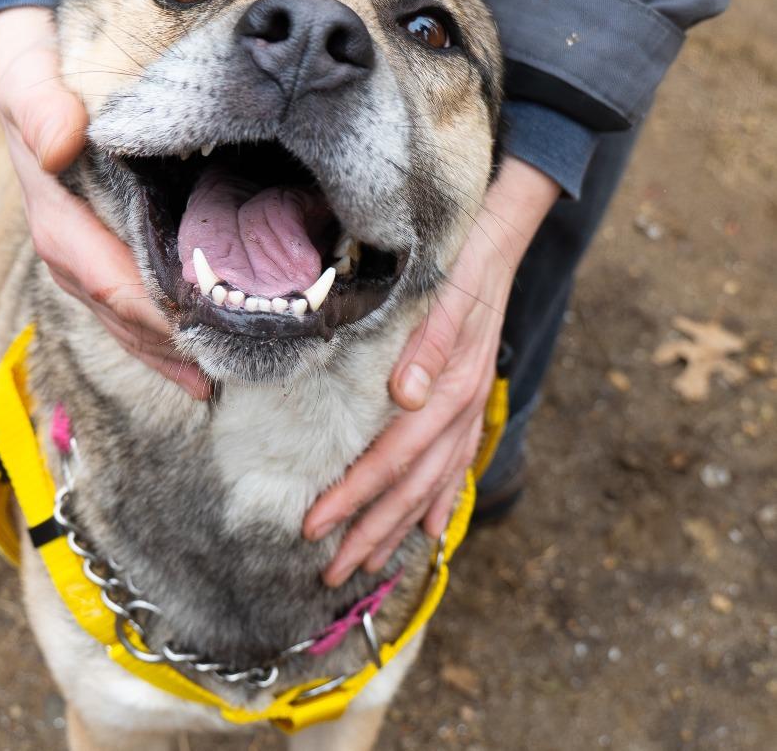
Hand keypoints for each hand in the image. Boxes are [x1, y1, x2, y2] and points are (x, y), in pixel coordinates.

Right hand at [0, 6, 209, 399]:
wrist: (25, 58)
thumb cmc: (33, 64)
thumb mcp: (26, 69)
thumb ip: (38, 101)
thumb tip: (57, 144)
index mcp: (53, 208)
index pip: (100, 272)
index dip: (147, 307)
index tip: (196, 331)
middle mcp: (64, 239)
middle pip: (113, 307)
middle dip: (160, 345)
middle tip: (215, 375)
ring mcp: (78, 246)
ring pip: (117, 312)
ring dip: (159, 349)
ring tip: (207, 381)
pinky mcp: (97, 241)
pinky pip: (121, 295)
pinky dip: (153, 327)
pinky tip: (187, 350)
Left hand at [304, 155, 559, 584]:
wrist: (498, 240)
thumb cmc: (461, 264)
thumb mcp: (443, 293)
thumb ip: (426, 344)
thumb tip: (406, 396)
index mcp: (449, 386)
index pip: (392, 456)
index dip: (353, 495)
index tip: (313, 526)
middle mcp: (462, 407)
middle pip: (411, 486)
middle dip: (370, 531)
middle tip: (331, 572)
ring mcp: (469, 407)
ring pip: (433, 484)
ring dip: (399, 527)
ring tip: (371, 563)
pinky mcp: (469, 399)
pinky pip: (456, 462)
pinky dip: (442, 498)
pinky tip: (430, 527)